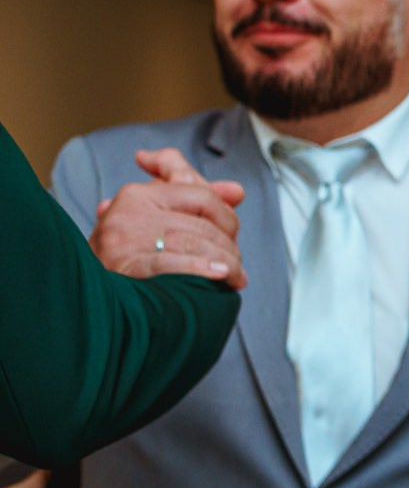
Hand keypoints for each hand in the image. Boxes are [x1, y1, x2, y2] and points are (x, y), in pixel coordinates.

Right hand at [89, 148, 247, 288]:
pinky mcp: (128, 267)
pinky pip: (175, 263)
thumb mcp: (154, 219)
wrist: (93, 298)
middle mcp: (130, 212)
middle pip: (203, 217)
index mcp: (137, 196)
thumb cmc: (127, 257)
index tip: (232, 228)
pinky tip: (219, 277)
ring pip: (196, 241)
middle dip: (228, 241)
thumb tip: (236, 192)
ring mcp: (127, 240)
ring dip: (225, 261)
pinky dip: (204, 269)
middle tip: (234, 261)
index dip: (224, 210)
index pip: (197, 189)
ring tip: (234, 278)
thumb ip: (194, 198)